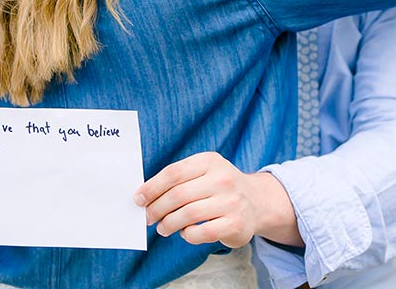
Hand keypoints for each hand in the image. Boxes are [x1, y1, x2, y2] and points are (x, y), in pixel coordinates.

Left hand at [133, 152, 301, 247]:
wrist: (257, 201)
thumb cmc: (220, 187)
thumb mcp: (204, 171)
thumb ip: (179, 179)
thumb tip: (145, 195)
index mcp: (210, 161)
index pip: (174, 173)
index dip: (152, 187)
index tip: (138, 199)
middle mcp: (222, 178)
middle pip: (178, 195)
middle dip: (156, 208)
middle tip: (148, 217)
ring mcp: (231, 201)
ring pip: (187, 214)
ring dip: (168, 224)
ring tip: (162, 228)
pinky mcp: (235, 223)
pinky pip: (201, 232)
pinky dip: (187, 235)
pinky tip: (185, 232)